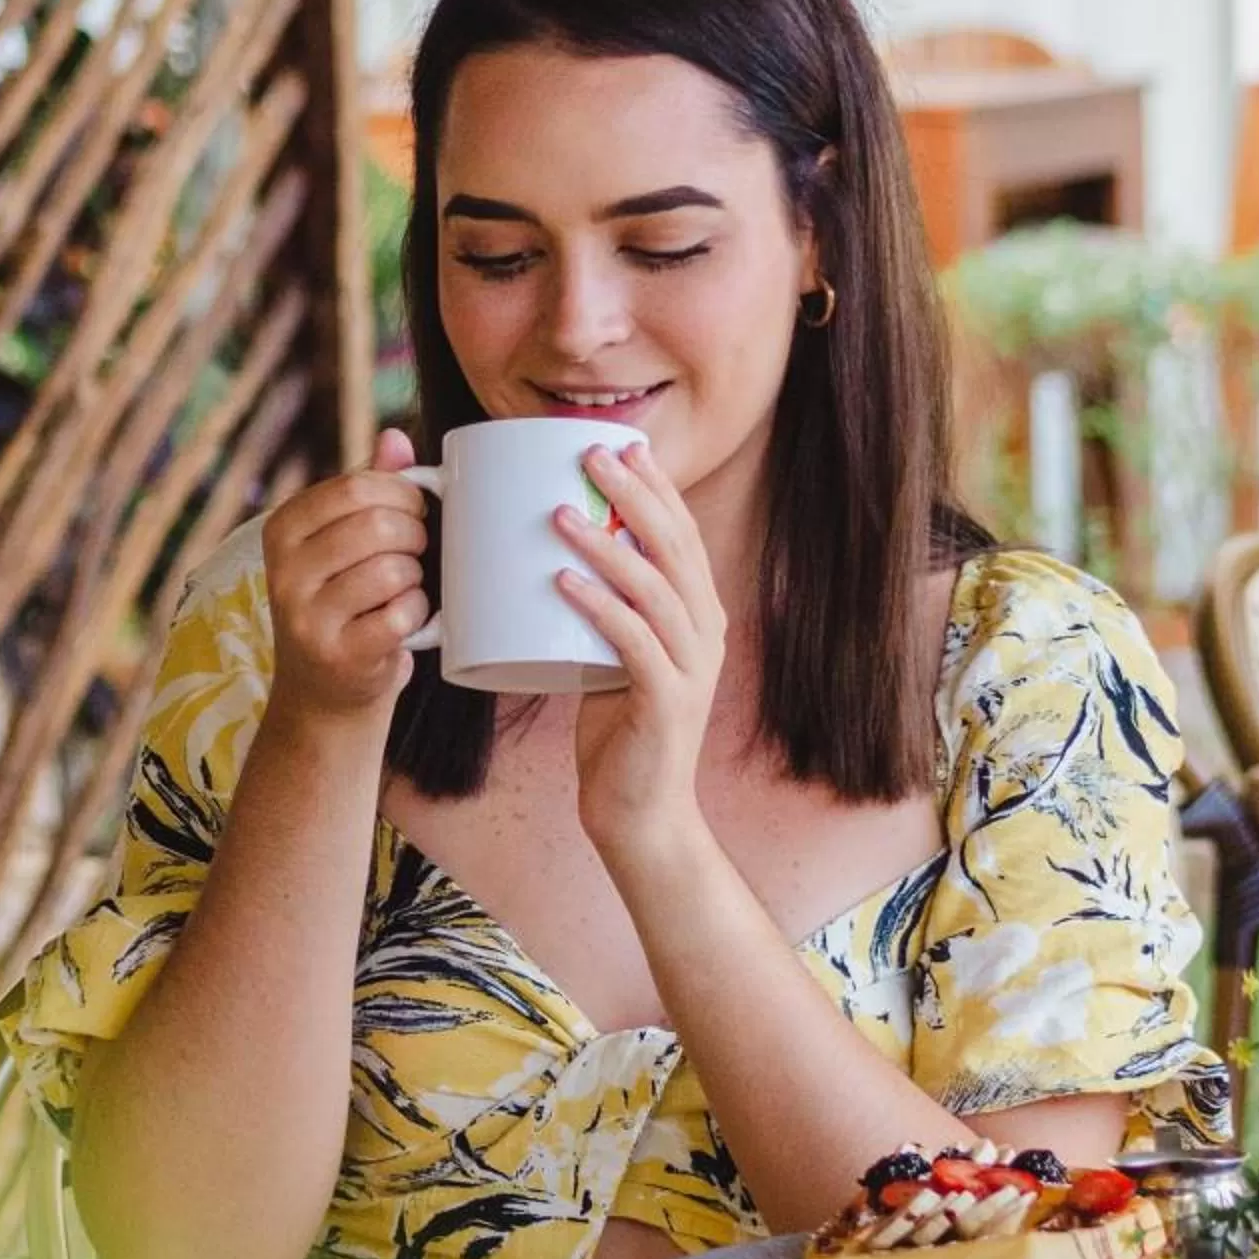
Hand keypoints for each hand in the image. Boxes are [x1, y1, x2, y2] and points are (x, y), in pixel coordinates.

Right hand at [261, 430, 430, 729]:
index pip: (357, 487)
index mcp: (283, 528)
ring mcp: (307, 616)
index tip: (415, 512)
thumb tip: (396, 436)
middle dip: (415, 535)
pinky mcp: (338, 655)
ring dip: (416, 579)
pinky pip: (401, 615)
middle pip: (378, 525)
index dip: (403, 494)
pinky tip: (405, 620)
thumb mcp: (344, 542)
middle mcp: (285, 571)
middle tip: (416, 552)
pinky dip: (418, 615)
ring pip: (393, 569)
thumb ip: (369, 488)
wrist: (324, 693)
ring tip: (405, 589)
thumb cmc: (344, 602)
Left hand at [556, 439, 726, 867]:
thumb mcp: (614, 655)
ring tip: (560, 512)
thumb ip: (602, 611)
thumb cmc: (619, 733)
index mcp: (698, 614)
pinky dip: (598, 606)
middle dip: (633, 495)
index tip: (621, 443)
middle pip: (674, 547)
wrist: (641, 815)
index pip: (682, 535)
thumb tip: (552, 557)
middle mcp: (705, 632)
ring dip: (606, 544)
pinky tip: (563, 581)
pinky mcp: (667, 702)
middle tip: (589, 455)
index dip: (655, 486)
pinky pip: (632, 641)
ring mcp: (692, 667)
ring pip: (653, 588)